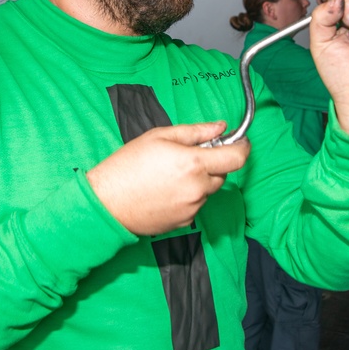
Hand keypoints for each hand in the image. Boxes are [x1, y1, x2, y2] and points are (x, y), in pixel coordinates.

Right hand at [87, 121, 249, 234]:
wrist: (106, 203)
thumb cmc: (127, 166)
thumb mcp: (160, 136)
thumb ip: (195, 131)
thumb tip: (220, 127)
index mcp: (194, 164)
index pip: (236, 158)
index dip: (242, 147)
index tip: (240, 142)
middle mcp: (198, 188)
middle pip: (221, 174)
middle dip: (211, 164)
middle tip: (186, 156)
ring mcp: (192, 208)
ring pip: (207, 190)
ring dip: (198, 180)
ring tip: (169, 175)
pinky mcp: (184, 222)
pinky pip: (195, 204)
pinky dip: (188, 196)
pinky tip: (165, 190)